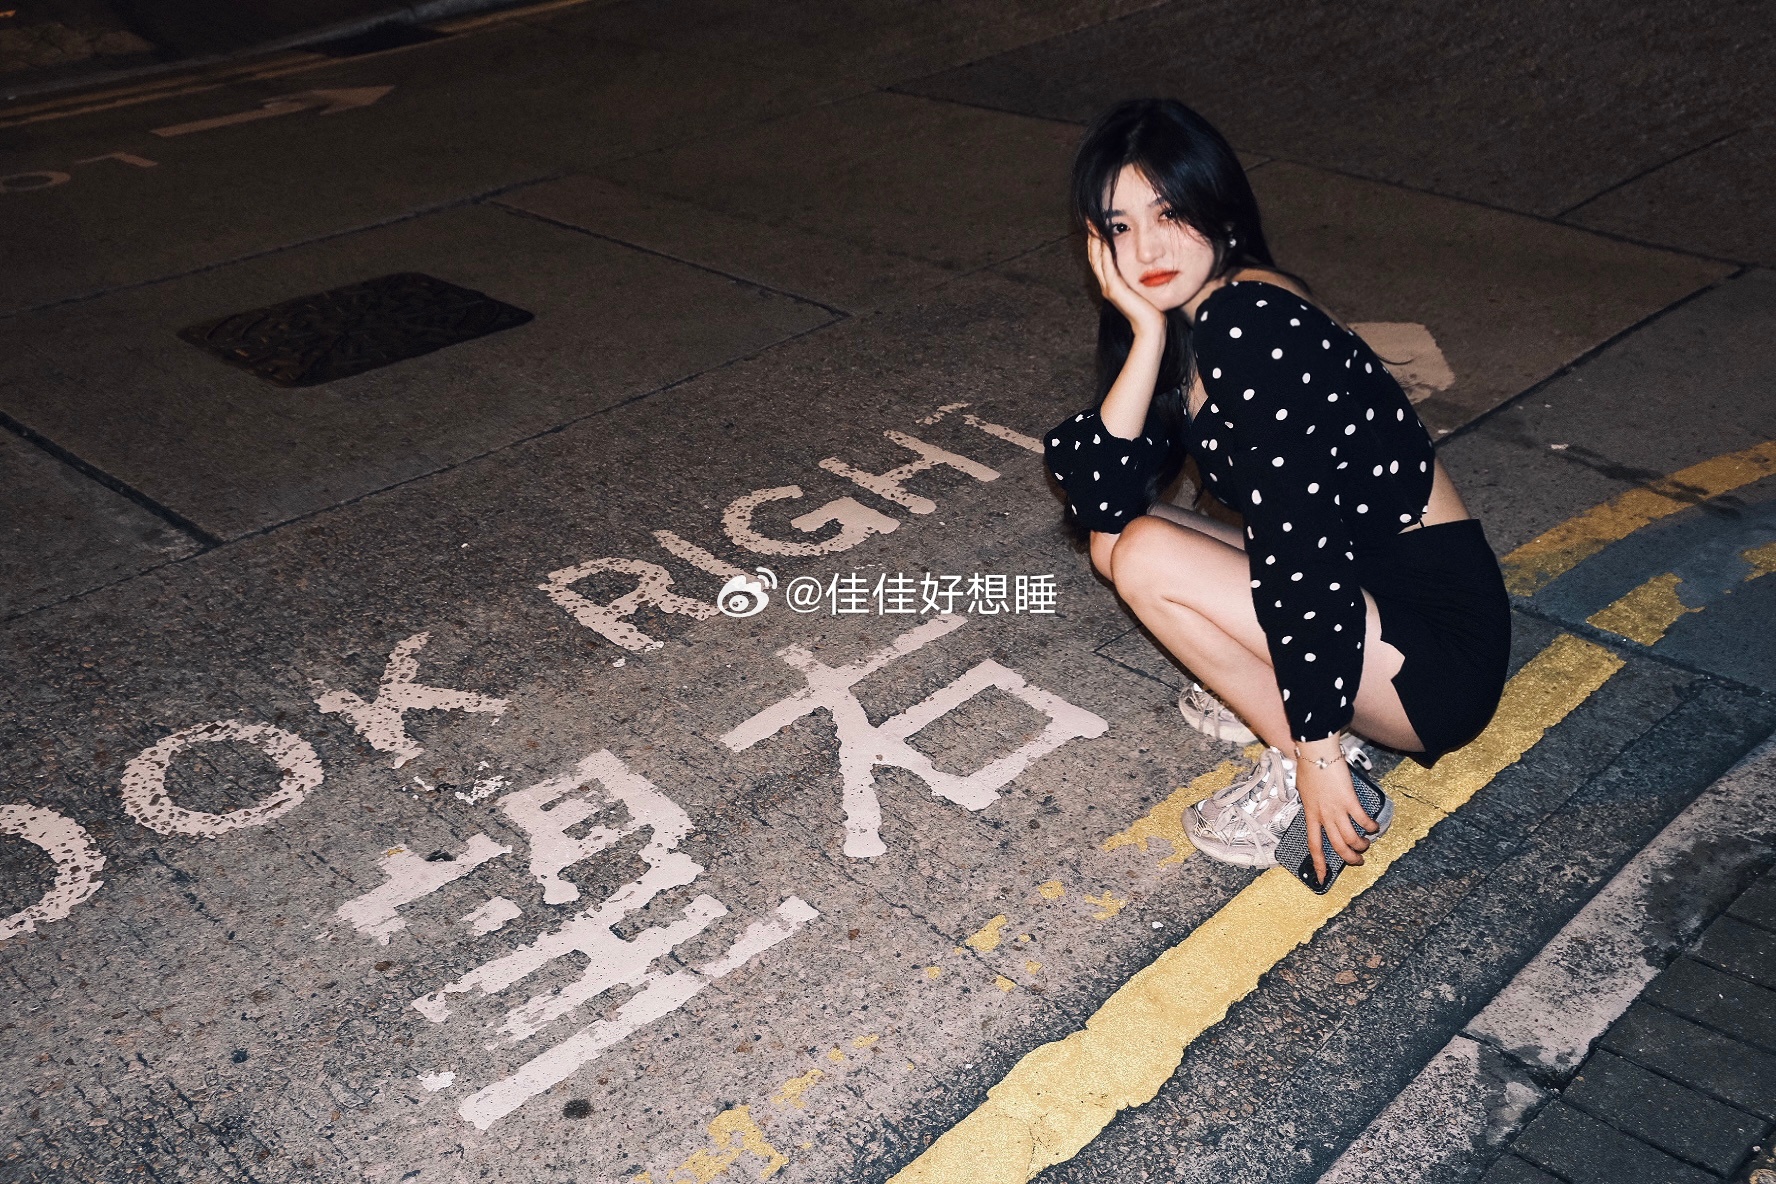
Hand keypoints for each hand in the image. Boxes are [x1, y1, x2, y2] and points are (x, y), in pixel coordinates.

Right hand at [1086, 228, 1167, 340]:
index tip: (1097, 223)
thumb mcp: (1143, 288)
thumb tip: (1149, 262)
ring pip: (1097, 259)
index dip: (1097, 241)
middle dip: (1092, 237)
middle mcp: (1107, 285)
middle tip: (1090, 218)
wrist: (1151, 329)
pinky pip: (1107, 266)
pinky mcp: (1114, 290)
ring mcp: (1109, 288)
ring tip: (1094, 223)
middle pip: (1094, 256)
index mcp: (1112, 284)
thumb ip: (1140, 276)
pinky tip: (1106, 237)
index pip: (1100, 258)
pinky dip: (1105, 251)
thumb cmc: (1151, 310)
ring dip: (1095, 240)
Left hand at [1294, 746, 1376, 885]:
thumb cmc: (1309, 767)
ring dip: (1361, 845)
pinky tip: (1374, 826)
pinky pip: (1363, 820)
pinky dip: (1371, 826)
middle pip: (1337, 847)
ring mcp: (1336, 809)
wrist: (1316, 752)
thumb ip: (1313, 805)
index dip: (1319, 864)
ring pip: (1351, 838)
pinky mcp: (1349, 800)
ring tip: (1366, 844)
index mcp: (1311, 814)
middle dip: (1349, 859)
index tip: (1321, 878)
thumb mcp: (1305, 791)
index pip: (1314, 845)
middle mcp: (1323, 816)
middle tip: (1358, 861)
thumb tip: (1318, 811)